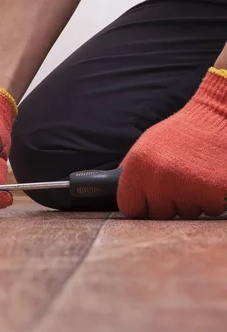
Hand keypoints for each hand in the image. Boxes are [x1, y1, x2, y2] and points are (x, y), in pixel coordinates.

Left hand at [118, 69, 226, 218]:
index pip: (130, 208)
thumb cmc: (182, 133)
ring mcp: (188, 190)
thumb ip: (132, 172)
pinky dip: (213, 199)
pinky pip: (210, 210)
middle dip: (169, 202)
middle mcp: (159, 182)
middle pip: (159, 214)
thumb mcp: (146, 146)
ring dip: (191, 200)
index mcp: (138, 169)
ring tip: (197, 174)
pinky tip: (211, 177)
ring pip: (185, 213)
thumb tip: (116, 192)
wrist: (220, 116)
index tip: (149, 199)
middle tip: (179, 179)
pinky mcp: (215, 195)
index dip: (141, 204)